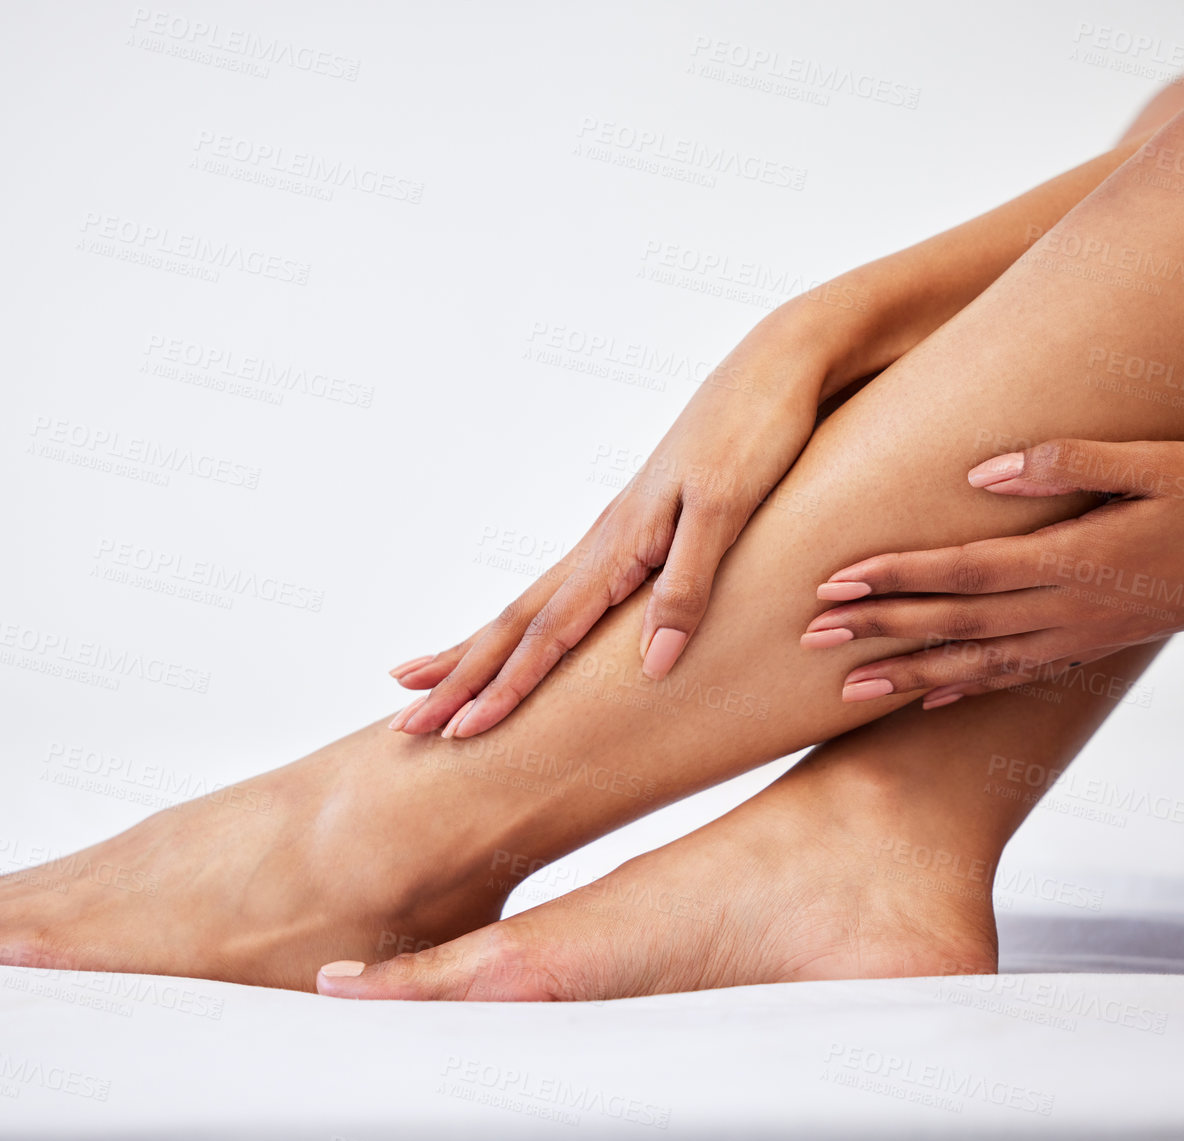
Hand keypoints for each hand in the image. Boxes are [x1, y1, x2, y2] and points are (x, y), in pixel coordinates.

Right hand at [388, 331, 821, 738]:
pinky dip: (530, 625)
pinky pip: (567, 591)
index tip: (460, 732)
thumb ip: (687, 585)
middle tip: (408, 723)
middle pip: (517, 623)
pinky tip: (524, 634)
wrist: (776, 365)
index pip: (548, 633)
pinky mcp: (640, 526)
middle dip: (460, 677)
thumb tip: (651, 664)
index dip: (506, 688)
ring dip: (482, 651)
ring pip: (533, 606)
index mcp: (620, 542)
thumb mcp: (729, 510)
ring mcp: (617, 533)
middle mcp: (605, 541)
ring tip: (431, 678)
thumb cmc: (757, 432)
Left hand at [804, 438, 1183, 706]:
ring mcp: (1084, 634)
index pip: (962, 573)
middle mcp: (1070, 610)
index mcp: (1076, 561)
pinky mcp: (1099, 642)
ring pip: (976, 662)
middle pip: (954, 624)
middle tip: (806, 639)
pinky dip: (966, 686)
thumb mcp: (1161, 459)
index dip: (893, 579)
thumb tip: (980, 471)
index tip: (832, 585)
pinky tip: (929, 696)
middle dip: (877, 630)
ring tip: (845, 689)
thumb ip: (1069, 462)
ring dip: (907, 673)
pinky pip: (1018, 674)